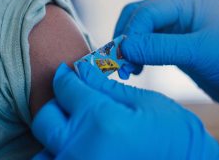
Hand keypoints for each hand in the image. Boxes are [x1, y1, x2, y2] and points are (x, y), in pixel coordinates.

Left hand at [32, 62, 218, 158]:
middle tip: (74, 102)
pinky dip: (60, 156)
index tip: (67, 73)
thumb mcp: (146, 103)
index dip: (66, 75)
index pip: (66, 88)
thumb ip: (106, 86)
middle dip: (57, 104)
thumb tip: (80, 69)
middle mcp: (81, 149)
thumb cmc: (175, 138)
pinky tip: (79, 150)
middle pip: (45, 118)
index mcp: (101, 120)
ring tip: (76, 130)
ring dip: (55, 135)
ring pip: (43, 150)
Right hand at [114, 0, 218, 117]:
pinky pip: (151, 47)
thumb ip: (160, 48)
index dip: (131, 34)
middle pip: (138, 18)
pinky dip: (140, 57)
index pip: (146, 12)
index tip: (123, 58)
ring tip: (128, 71)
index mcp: (187, 1)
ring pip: (142, 33)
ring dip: (131, 49)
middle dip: (126, 39)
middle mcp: (180, 11)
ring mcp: (179, 30)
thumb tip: (125, 48)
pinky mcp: (178, 47)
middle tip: (120, 64)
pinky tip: (138, 70)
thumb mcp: (200, 52)